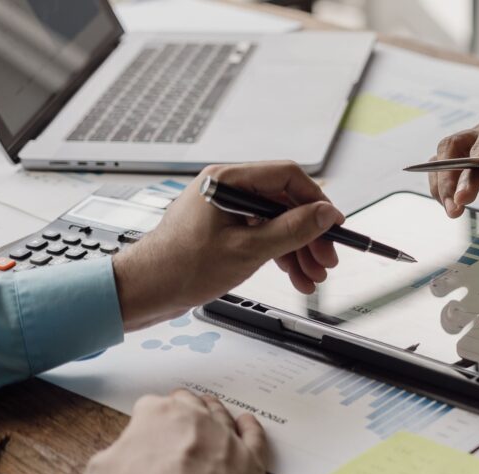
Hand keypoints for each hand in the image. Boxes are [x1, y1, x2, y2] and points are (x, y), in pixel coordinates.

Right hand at [86, 389, 267, 473]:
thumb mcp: (103, 470)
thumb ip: (111, 454)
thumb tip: (115, 456)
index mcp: (157, 415)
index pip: (148, 407)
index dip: (145, 421)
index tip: (144, 428)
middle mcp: (195, 418)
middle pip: (188, 403)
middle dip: (181, 408)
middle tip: (176, 414)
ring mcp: (225, 436)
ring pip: (220, 414)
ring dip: (214, 410)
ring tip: (210, 406)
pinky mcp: (250, 457)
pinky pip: (254, 435)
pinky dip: (250, 427)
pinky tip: (246, 422)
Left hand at [113, 161, 345, 329]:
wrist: (144, 291)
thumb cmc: (179, 267)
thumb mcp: (248, 250)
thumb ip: (292, 229)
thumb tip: (324, 214)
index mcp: (227, 180)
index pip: (287, 177)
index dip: (316, 200)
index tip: (334, 224)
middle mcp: (226, 189)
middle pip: (285, 202)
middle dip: (310, 234)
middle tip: (327, 258)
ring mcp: (225, 210)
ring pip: (276, 222)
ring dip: (298, 249)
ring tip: (313, 275)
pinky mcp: (224, 230)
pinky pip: (262, 234)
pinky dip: (280, 254)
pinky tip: (294, 275)